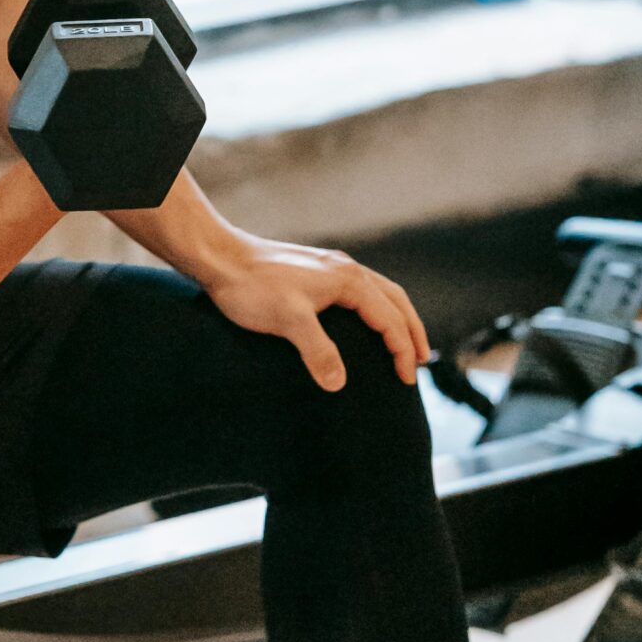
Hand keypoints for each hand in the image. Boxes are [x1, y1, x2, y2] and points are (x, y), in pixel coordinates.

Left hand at [200, 235, 430, 391]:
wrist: (220, 258)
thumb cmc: (252, 287)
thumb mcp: (287, 320)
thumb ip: (317, 350)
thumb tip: (339, 383)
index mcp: (349, 280)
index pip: (390, 318)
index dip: (402, 350)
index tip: (407, 380)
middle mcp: (347, 269)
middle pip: (395, 300)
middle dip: (411, 331)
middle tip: (421, 362)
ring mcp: (331, 268)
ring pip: (379, 292)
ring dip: (395, 317)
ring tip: (402, 344)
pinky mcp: (316, 272)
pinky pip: (360, 291)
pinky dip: (374, 309)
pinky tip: (362, 323)